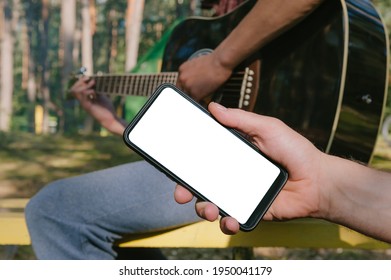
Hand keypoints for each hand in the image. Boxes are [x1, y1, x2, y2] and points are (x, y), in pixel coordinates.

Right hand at [70, 77, 124, 134]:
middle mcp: (82, 101)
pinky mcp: (88, 107)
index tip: (88, 77)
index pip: (75, 87)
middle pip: (73, 89)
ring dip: (85, 86)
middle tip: (91, 80)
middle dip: (81, 82)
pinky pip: (83, 95)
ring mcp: (84, 104)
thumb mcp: (101, 95)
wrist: (110, 118)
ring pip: (76, 91)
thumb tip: (94, 79)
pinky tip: (95, 94)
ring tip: (94, 86)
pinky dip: (89, 91)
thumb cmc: (106, 108)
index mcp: (84, 98)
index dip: (80, 80)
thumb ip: (97, 88)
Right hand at [174, 102, 325, 233]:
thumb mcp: (267, 128)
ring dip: (202, 209)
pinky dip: (227, 223)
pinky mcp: (249, 211)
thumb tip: (213, 107)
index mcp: (231, 155)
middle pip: (199, 183)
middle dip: (184, 190)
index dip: (185, 163)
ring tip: (209, 210)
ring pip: (210, 203)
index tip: (173, 165)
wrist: (318, 180)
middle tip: (180, 194)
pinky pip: (231, 219)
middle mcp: (231, 174)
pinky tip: (231, 220)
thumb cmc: (294, 150)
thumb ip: (240, 119)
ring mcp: (239, 194)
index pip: (201, 158)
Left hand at [176, 52, 232, 100]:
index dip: (185, 87)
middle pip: (181, 91)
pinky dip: (200, 101)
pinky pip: (195, 102)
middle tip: (196, 94)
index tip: (190, 89)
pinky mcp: (196, 94)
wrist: (220, 62)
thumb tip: (193, 78)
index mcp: (182, 70)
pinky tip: (204, 100)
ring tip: (201, 96)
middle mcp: (182, 78)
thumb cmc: (213, 61)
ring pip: (188, 97)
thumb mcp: (196, 63)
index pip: (179, 83)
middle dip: (188, 93)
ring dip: (194, 98)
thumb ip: (190, 72)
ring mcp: (188, 86)